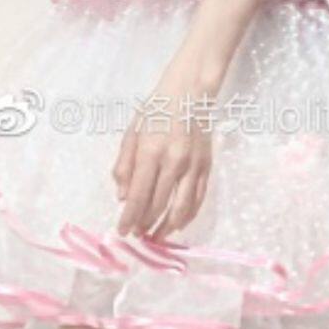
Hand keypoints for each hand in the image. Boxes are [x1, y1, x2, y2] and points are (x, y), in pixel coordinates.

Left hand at [113, 51, 223, 238]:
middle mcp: (173, 162)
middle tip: (136, 235)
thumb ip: (125, 165)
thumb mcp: (132, 131)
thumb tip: (123, 197)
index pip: (139, 196)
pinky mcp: (207, 167)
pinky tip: (178, 224)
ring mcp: (193, 166)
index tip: (122, 232)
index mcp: (151, 152)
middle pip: (158, 206)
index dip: (129, 218)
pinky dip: (188, 216)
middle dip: (145, 225)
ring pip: (181, 208)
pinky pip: (198, 199)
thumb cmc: (157, 108)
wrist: (192, 91)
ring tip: (156, 237)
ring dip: (167, 227)